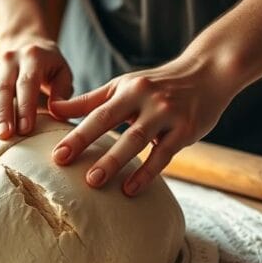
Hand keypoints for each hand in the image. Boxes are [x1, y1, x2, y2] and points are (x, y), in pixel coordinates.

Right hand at [0, 37, 72, 137]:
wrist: (28, 46)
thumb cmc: (49, 68)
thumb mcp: (62, 73)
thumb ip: (62, 92)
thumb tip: (57, 112)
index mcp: (32, 57)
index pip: (27, 83)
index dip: (25, 107)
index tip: (25, 129)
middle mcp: (10, 59)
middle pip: (3, 88)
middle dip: (4, 113)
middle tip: (5, 135)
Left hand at [48, 56, 236, 196]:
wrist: (209, 73)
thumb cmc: (157, 84)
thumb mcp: (123, 86)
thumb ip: (89, 101)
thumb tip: (53, 109)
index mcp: (127, 89)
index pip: (95, 112)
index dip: (74, 133)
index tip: (55, 155)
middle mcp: (145, 98)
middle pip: (111, 122)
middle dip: (85, 143)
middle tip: (63, 163)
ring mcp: (167, 114)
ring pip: (136, 140)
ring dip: (114, 161)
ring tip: (93, 182)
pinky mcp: (185, 130)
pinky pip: (163, 155)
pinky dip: (146, 173)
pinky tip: (130, 189)